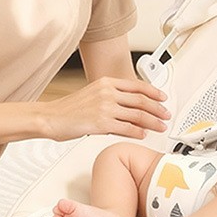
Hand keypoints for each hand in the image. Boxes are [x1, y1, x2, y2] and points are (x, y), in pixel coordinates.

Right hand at [38, 77, 169, 140]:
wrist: (51, 117)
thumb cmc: (69, 109)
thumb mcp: (92, 93)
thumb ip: (111, 96)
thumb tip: (130, 107)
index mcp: (105, 82)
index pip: (136, 85)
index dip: (153, 92)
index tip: (162, 98)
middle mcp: (107, 93)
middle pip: (141, 100)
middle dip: (157, 108)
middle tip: (166, 114)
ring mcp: (105, 108)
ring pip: (137, 114)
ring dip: (152, 122)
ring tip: (160, 126)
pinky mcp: (102, 123)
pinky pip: (127, 128)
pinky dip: (138, 132)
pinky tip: (143, 134)